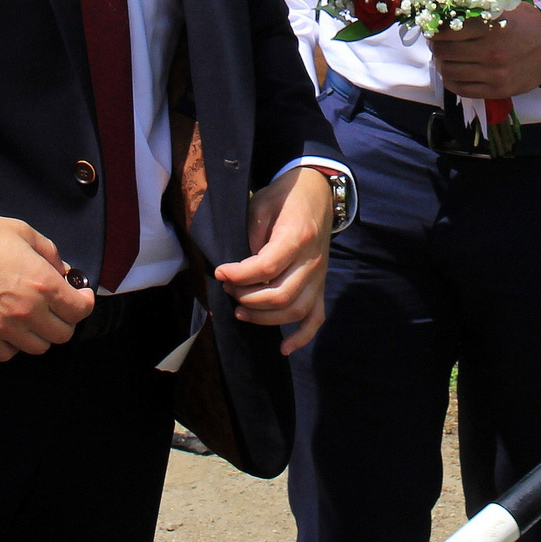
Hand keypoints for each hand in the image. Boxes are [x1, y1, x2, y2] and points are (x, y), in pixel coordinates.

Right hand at [0, 215, 94, 360]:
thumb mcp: (24, 233)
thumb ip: (51, 253)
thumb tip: (64, 271)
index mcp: (44, 285)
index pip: (80, 310)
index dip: (85, 302)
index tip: (81, 295)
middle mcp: (29, 312)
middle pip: (63, 334)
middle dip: (65, 319)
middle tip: (57, 306)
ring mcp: (5, 329)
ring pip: (38, 347)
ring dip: (41, 334)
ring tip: (33, 318)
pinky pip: (8, 353)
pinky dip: (13, 345)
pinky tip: (10, 329)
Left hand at [214, 166, 333, 354]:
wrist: (317, 192)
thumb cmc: (284, 198)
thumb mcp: (261, 205)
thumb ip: (252, 236)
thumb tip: (238, 269)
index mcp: (297, 237)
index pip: (267, 267)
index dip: (239, 274)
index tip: (220, 272)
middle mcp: (312, 261)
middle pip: (280, 294)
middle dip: (247, 297)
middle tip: (228, 288)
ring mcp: (319, 277)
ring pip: (295, 310)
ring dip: (264, 317)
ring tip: (240, 310)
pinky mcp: (320, 286)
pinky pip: (315, 318)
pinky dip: (302, 337)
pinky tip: (283, 348)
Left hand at [428, 2, 540, 98]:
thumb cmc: (527, 24)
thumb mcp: (505, 10)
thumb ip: (478, 11)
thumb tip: (444, 12)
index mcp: (491, 28)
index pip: (446, 30)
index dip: (434, 30)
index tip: (434, 29)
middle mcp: (490, 52)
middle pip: (443, 52)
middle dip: (435, 47)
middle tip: (436, 43)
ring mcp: (493, 74)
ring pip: (449, 71)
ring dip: (441, 64)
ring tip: (444, 58)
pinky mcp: (497, 91)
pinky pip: (461, 89)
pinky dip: (451, 81)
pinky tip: (453, 73)